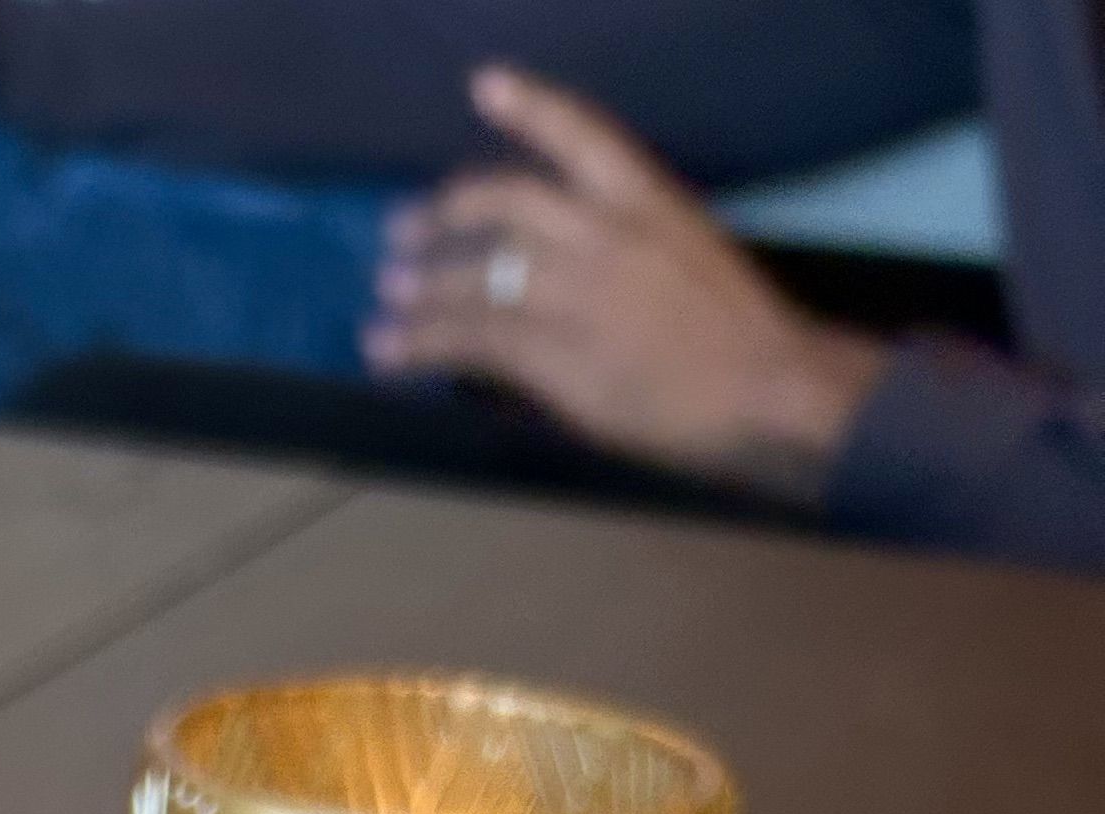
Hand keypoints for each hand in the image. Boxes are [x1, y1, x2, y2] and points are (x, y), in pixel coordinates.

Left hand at [364, 66, 887, 496]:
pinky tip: (389, 351)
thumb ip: (621, 250)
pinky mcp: (556, 355)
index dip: (528, 106)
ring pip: (478, 277)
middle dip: (448, 212)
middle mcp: (604, 233)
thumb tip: (556, 267)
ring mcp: (577, 293)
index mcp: (648, 196)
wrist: (769, 386)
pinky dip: (423, 344)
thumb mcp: (685, 255)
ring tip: (386, 298)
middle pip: (507, 203)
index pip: (580, 132)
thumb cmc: (737, 331)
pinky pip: (473, 342)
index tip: (482, 84)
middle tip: (403, 230)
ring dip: (423, 287)